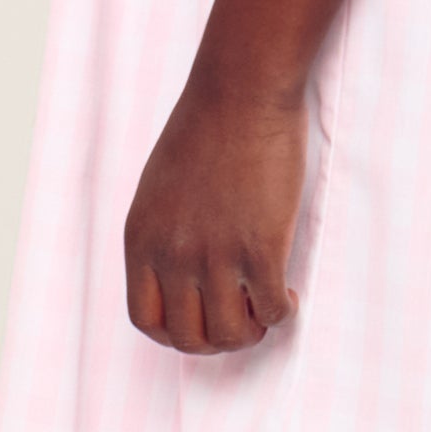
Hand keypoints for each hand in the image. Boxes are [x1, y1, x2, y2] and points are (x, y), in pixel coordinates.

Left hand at [123, 70, 307, 352]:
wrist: (241, 92)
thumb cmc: (206, 127)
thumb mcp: (159, 187)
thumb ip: (163, 234)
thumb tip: (180, 275)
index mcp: (142, 240)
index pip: (146, 320)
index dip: (175, 334)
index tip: (201, 321)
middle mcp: (173, 255)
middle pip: (188, 337)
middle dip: (217, 340)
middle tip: (241, 319)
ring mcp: (216, 255)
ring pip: (230, 334)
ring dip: (251, 331)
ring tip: (265, 306)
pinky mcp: (260, 248)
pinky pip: (272, 310)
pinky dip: (282, 312)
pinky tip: (288, 291)